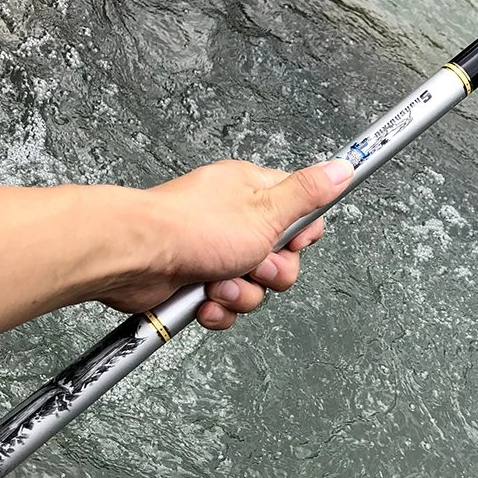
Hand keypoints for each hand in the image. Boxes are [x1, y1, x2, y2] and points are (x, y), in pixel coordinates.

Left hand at [97, 158, 353, 329]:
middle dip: (272, 273)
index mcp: (252, 192)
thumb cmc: (191, 227)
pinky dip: (218, 308)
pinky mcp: (196, 281)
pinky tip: (204, 299)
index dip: (299, 236)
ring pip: (254, 287)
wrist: (135, 257)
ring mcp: (214, 252)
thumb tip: (342, 168)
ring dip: (241, 293)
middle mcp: (234, 220)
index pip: (298, 213)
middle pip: (280, 258)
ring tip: (219, 282)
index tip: (289, 242)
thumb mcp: (266, 210)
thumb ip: (307, 194)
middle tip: (255, 265)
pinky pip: (226, 304)